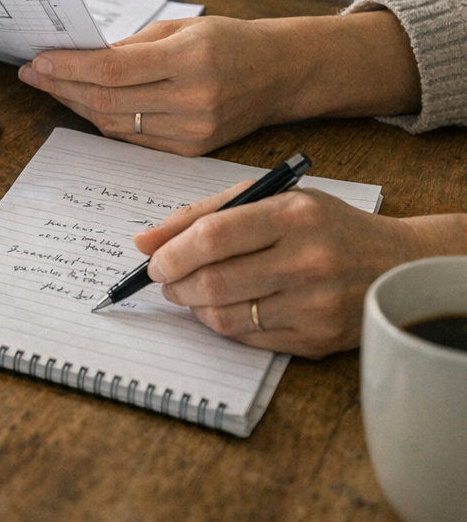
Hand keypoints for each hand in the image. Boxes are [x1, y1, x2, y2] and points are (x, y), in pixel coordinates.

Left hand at [17, 11, 420, 156]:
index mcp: (190, 60)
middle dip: (62, 86)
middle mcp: (192, 100)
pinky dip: (103, 120)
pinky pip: (132, 137)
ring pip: (114, 123)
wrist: (281, 74)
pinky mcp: (190, 150)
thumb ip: (129, 45)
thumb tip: (75, 56)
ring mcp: (192, 131)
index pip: (112, 69)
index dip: (68, 67)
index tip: (37, 60)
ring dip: (76, 104)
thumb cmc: (229, 41)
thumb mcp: (181, 27)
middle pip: (107, 101)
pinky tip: (84, 103)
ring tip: (51, 86)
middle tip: (33, 73)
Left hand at [134, 181, 422, 356]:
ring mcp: (316, 304)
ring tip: (193, 292)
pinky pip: (247, 338)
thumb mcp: (269, 200)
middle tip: (167, 280)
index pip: (212, 237)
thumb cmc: (320, 225)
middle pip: (213, 282)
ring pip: (225, 316)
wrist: (394, 263)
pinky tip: (226, 307)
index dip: (171, 253)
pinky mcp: (318, 339)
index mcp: (294, 215)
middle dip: (175, 284)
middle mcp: (309, 260)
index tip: (154, 261)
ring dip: (194, 306)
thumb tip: (143, 242)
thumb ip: (203, 215)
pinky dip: (223, 324)